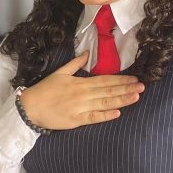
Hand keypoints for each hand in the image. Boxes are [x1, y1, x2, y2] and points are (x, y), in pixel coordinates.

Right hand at [18, 52, 143, 130]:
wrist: (30, 107)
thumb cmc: (45, 90)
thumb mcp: (60, 72)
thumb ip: (75, 63)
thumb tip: (87, 52)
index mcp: (80, 82)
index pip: (105, 80)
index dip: (121, 80)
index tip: (135, 78)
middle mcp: (83, 94)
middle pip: (108, 91)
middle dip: (126, 88)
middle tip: (143, 86)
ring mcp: (80, 108)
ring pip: (105, 103)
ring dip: (121, 100)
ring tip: (136, 96)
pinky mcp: (76, 120)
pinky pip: (93, 117)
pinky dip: (105, 116)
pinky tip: (118, 113)